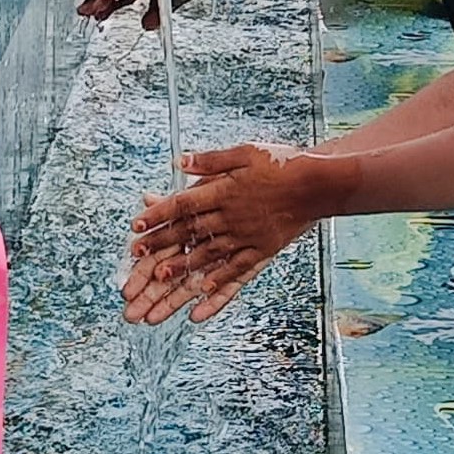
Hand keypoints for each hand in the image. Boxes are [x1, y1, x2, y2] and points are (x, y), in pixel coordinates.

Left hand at [121, 144, 319, 323]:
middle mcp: (232, 217)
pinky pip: (237, 272)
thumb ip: (210, 161)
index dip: (157, 214)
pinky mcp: (262, 250)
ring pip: (208, 257)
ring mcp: (247, 237)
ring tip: (159, 281)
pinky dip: (217, 287)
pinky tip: (200, 300)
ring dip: (182, 269)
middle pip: (189, 233)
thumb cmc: (281, 163)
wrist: (319, 184)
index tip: (135, 225)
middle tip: (136, 257)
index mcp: (224, 191)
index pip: (183, 204)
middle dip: (160, 245)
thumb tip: (178, 161)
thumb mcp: (244, 153)